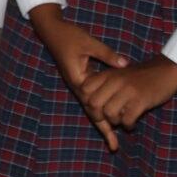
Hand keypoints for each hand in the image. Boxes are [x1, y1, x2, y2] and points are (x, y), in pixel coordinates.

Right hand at [29, 7, 128, 151]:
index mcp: (78, 79)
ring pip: (91, 108)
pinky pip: (91, 99)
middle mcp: (77, 86)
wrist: (52, 31)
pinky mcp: (80, 80)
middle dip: (103, 129)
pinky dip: (100, 109)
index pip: (93, 105)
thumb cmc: (69, 36)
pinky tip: (109, 114)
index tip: (117, 131)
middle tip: (114, 146)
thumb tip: (125, 65)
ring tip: (112, 139)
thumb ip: (106, 54)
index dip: (106, 119)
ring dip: (102, 122)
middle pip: (91, 112)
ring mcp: (78, 84)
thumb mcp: (89, 43)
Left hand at [78, 55, 176, 133]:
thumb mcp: (119, 75)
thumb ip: (105, 86)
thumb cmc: (140, 77)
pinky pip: (127, 119)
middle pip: (93, 104)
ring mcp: (128, 90)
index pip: (84, 89)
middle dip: (98, 117)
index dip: (87, 102)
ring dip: (115, 122)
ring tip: (122, 121)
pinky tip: (132, 124)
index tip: (97, 109)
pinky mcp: (141, 100)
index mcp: (107, 74)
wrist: (166, 70)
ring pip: (109, 113)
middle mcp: (115, 81)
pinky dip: (128, 125)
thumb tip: (92, 106)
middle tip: (108, 120)